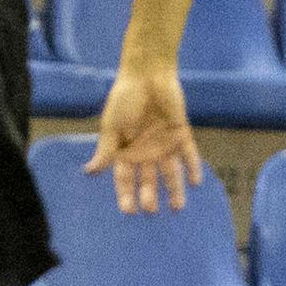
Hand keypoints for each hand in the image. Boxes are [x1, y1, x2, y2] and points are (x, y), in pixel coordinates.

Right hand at [84, 64, 202, 214]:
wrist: (147, 74)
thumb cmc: (124, 99)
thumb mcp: (111, 126)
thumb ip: (106, 150)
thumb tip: (89, 172)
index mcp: (126, 150)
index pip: (125, 179)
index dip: (126, 195)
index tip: (129, 210)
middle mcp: (146, 151)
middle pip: (148, 180)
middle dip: (150, 195)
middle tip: (151, 209)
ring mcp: (164, 143)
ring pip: (171, 172)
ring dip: (175, 189)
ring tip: (178, 207)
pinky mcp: (181, 133)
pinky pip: (189, 154)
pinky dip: (193, 167)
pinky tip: (196, 181)